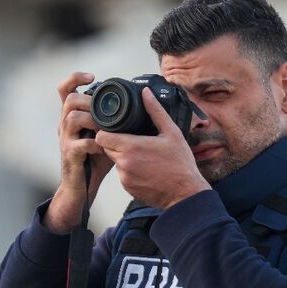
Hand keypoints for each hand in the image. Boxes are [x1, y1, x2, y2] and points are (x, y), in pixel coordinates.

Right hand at [44, 72, 114, 233]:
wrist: (81, 188)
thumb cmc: (95, 161)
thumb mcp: (105, 135)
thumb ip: (113, 121)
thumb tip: (138, 106)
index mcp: (72, 117)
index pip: (65, 89)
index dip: (75, 78)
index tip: (92, 77)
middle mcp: (65, 125)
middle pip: (69, 100)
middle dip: (88, 100)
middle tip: (104, 109)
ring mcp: (65, 140)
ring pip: (72, 118)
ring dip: (92, 120)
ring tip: (106, 127)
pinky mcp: (70, 155)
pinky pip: (80, 144)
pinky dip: (95, 144)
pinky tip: (104, 147)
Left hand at [95, 87, 209, 209]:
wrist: (185, 194)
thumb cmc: (180, 165)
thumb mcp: (172, 133)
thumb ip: (155, 111)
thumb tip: (146, 93)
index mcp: (131, 147)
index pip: (101, 136)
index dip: (106, 131)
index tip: (115, 129)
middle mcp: (124, 163)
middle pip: (106, 148)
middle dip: (115, 143)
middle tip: (132, 141)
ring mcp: (124, 177)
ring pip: (115, 162)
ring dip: (123, 157)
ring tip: (143, 157)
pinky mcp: (127, 188)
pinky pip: (122, 175)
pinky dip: (129, 171)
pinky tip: (145, 169)